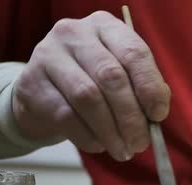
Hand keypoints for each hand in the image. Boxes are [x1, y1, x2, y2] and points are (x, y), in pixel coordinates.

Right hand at [12, 11, 169, 160]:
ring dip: (111, 132)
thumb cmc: (92, 82)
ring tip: (123, 150)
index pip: (134, 52)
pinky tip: (99, 145)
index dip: (150, 86)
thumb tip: (157, 113)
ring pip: (88, 98)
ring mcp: (49, 55)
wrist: (42, 92)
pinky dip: (89, 137)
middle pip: (111, 77)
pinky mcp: (32, 83)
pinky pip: (66, 116)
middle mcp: (75, 33)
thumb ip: (142, 88)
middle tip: (141, 143)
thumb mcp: (121, 76)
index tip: (159, 115)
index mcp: (105, 26)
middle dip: (131, 117)